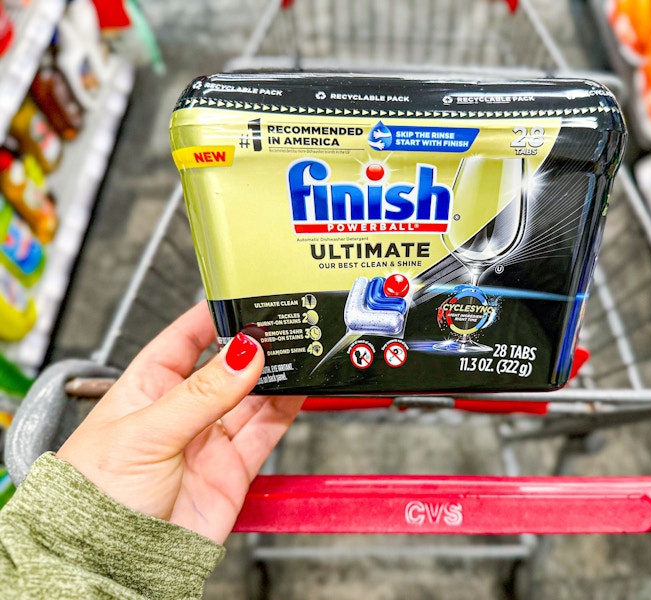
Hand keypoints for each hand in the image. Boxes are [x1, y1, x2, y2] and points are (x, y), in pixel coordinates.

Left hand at [56, 302, 303, 543]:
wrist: (115, 565)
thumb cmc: (98, 498)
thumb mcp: (146, 433)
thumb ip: (201, 393)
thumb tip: (242, 354)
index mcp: (145, 391)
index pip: (180, 341)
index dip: (208, 318)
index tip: (237, 297)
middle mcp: (180, 412)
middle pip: (224, 367)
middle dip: (250, 347)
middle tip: (276, 326)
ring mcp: (208, 440)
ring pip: (251, 396)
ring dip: (273, 375)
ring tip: (295, 351)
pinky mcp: (233, 468)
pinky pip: (266, 430)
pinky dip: (286, 408)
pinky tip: (298, 388)